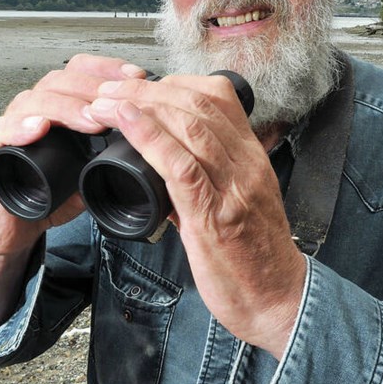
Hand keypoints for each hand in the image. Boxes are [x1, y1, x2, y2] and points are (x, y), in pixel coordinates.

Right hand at [0, 53, 147, 255]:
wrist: (20, 226)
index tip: (138, 76)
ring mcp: (9, 124)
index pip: (81, 69)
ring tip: (92, 120)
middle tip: (119, 103)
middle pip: (60, 79)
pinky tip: (39, 128)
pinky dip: (18, 127)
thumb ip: (119, 150)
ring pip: (34, 99)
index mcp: (60, 104)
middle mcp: (33, 107)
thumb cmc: (57, 193)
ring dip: (66, 107)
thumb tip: (157, 138)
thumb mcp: (96, 167)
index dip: (109, 68)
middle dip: (93, 87)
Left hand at [84, 73, 305, 357]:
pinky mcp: (215, 217)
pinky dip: (149, 137)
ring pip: (189, 124)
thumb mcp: (233, 204)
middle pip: (197, 101)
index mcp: (250, 156)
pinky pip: (181, 165)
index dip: (173, 82)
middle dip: (146, 88)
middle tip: (109, 87)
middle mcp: (245, 164)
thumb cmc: (253, 258)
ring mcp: (232, 188)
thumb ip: (201, 179)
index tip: (140, 87)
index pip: (218, 95)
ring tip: (103, 99)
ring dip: (139, 105)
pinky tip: (124, 123)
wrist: (279, 301)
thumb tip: (160, 163)